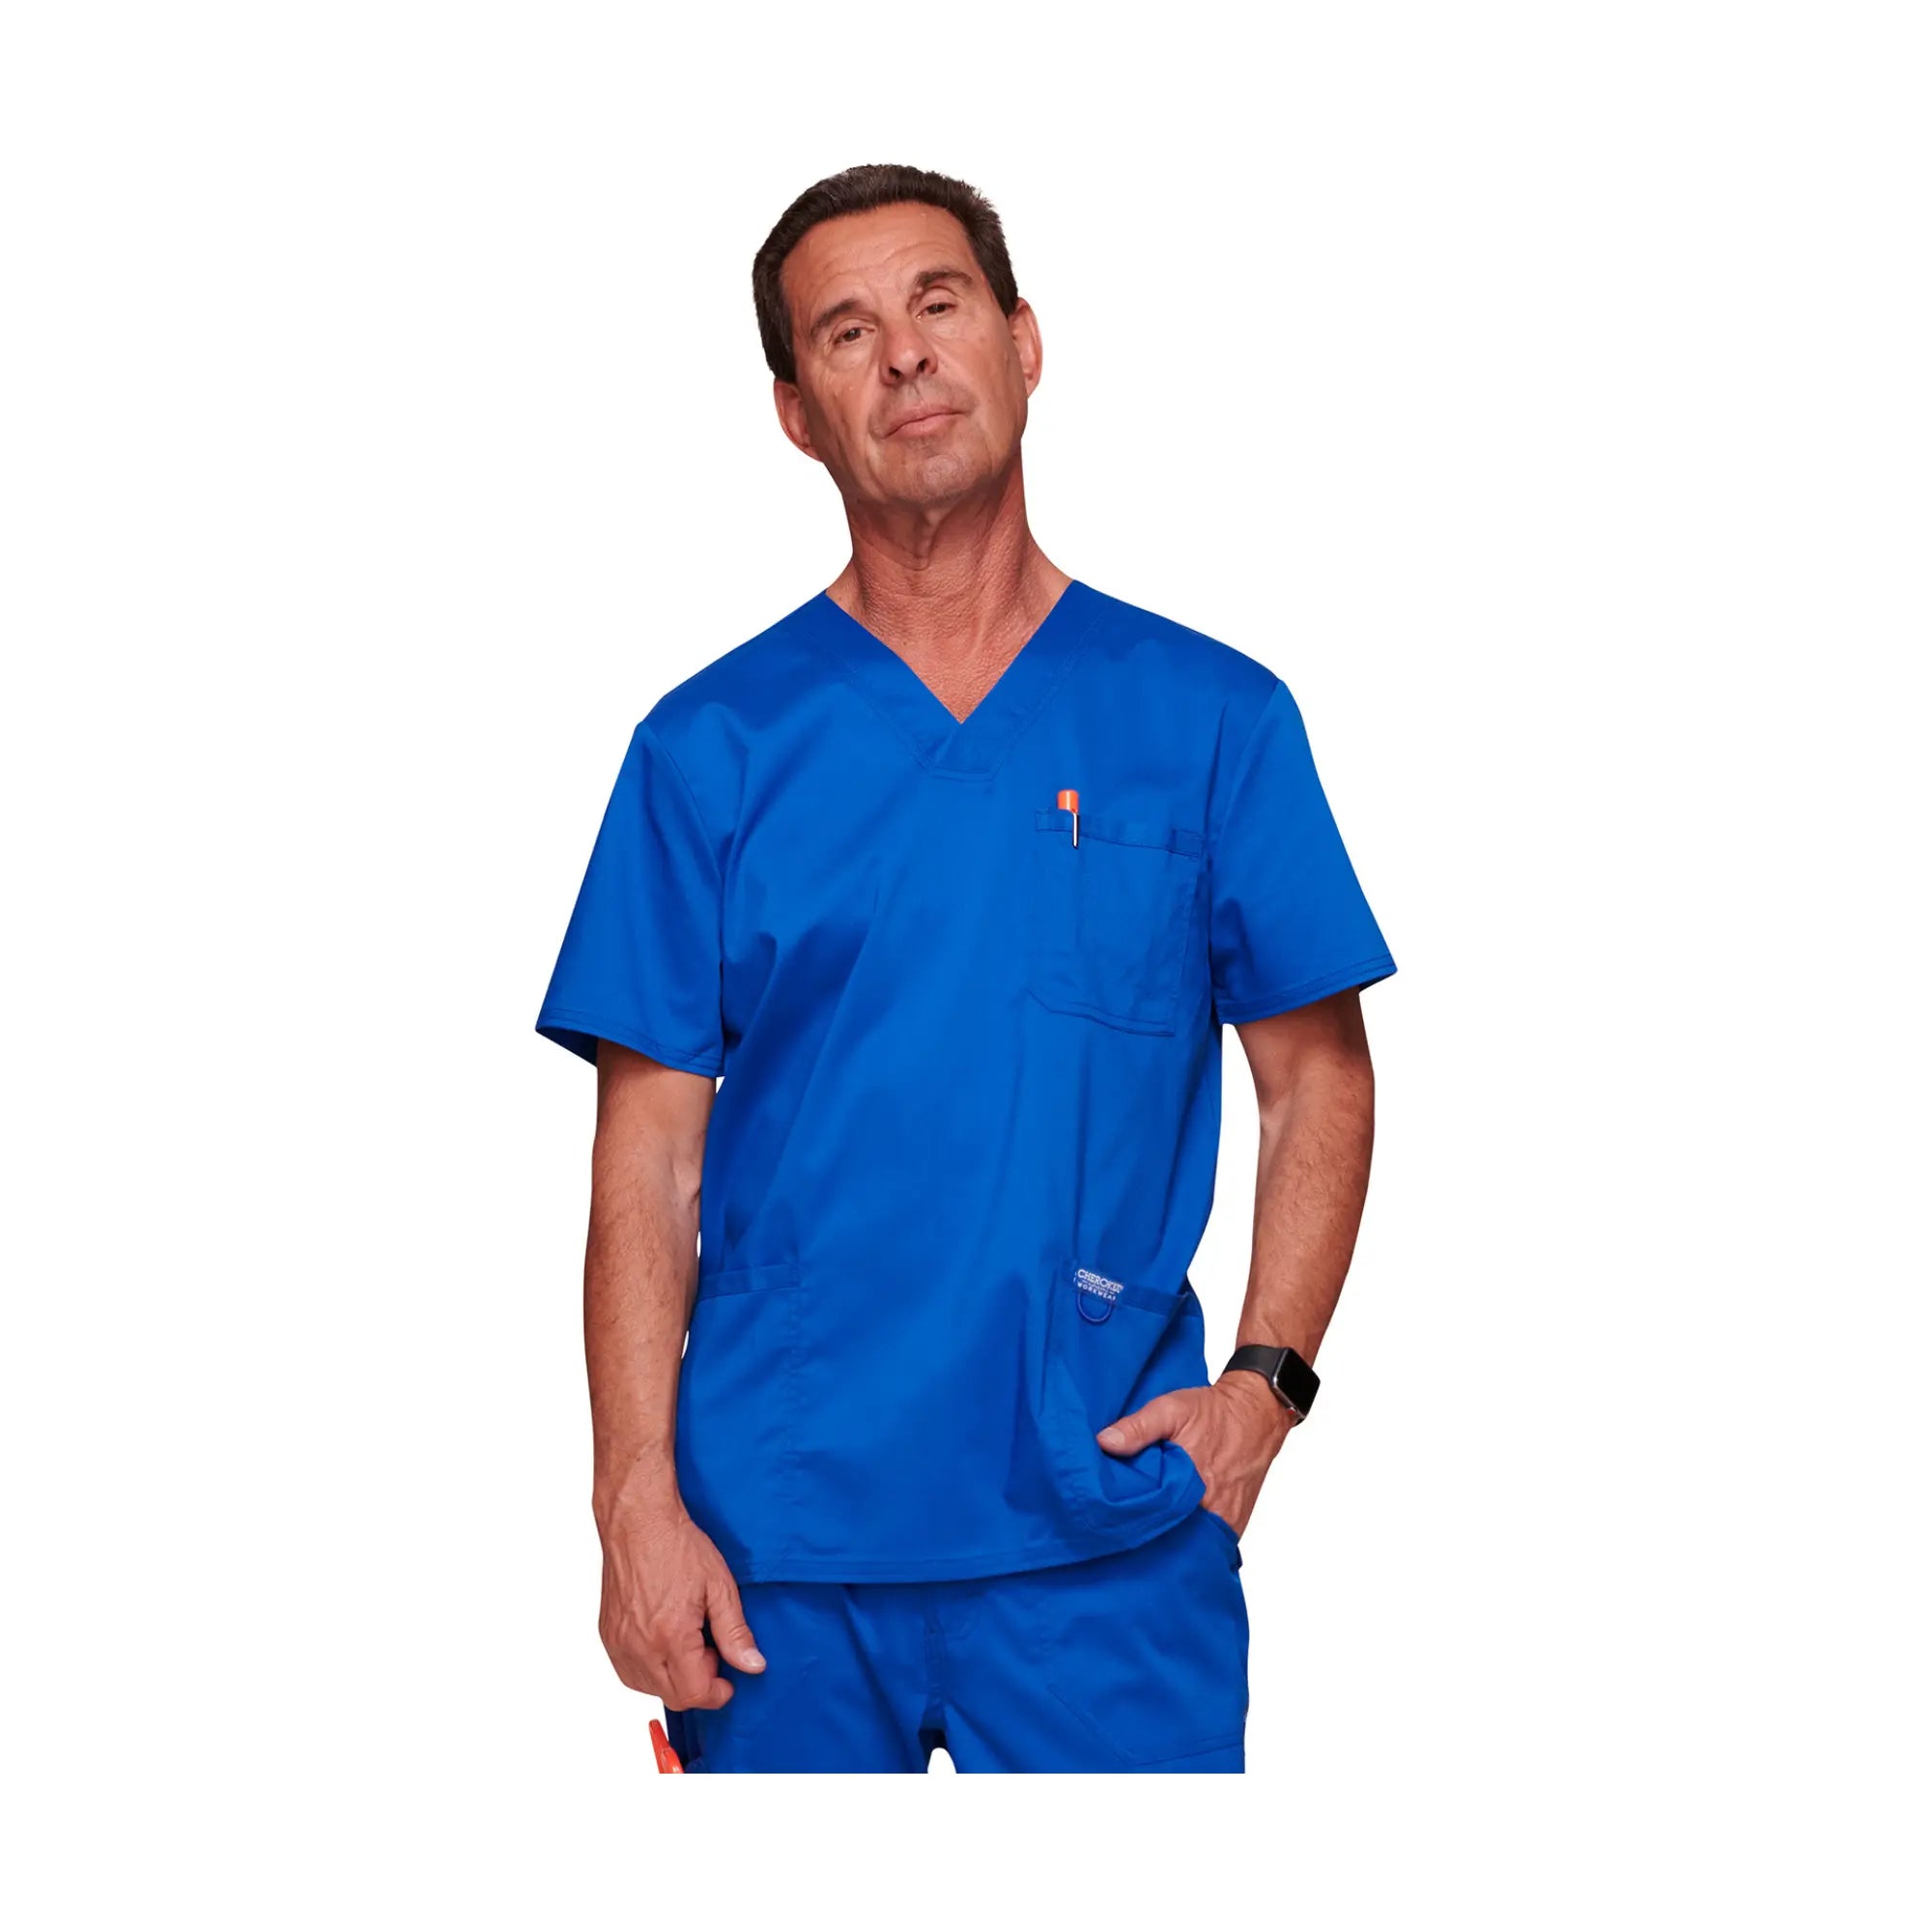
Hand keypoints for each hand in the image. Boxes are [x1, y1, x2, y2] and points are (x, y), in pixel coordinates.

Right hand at [596, 1501, 765, 1711]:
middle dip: (698, 1684)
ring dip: (673, 1678)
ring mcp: (619, 1643)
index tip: (728, 1679)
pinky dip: (651, 1668)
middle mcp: (639, 1646)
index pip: (694, 1694)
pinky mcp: (608, 1636)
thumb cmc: (677, 1546)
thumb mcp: (719, 1586)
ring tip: (687, 1640)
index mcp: (670, 1636)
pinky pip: (630, 1672)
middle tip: (710, 1649)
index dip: (717, 1693)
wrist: (638, 1522)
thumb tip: (753, 1666)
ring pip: (649, 1688)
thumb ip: (735, 1632)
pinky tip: (665, 1641)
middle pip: (673, 1697)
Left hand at [1096, 1373, 1294, 1536]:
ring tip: (1148, 1537)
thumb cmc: (1212, 1412)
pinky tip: (1175, 1535)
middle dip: (1148, 1536)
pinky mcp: (1234, 1524)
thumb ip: (1138, 1427)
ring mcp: (1225, 1520)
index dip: (1130, 1521)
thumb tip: (1103, 1443)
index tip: (1111, 1522)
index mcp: (1192, 1482)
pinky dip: (1193, 1542)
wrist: (1255, 1414)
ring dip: (1171, 1542)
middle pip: (1171, 1536)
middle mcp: (1212, 1508)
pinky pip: (1210, 1543)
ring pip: (1191, 1544)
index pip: (1152, 1519)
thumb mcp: (1170, 1409)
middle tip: (1125, 1533)